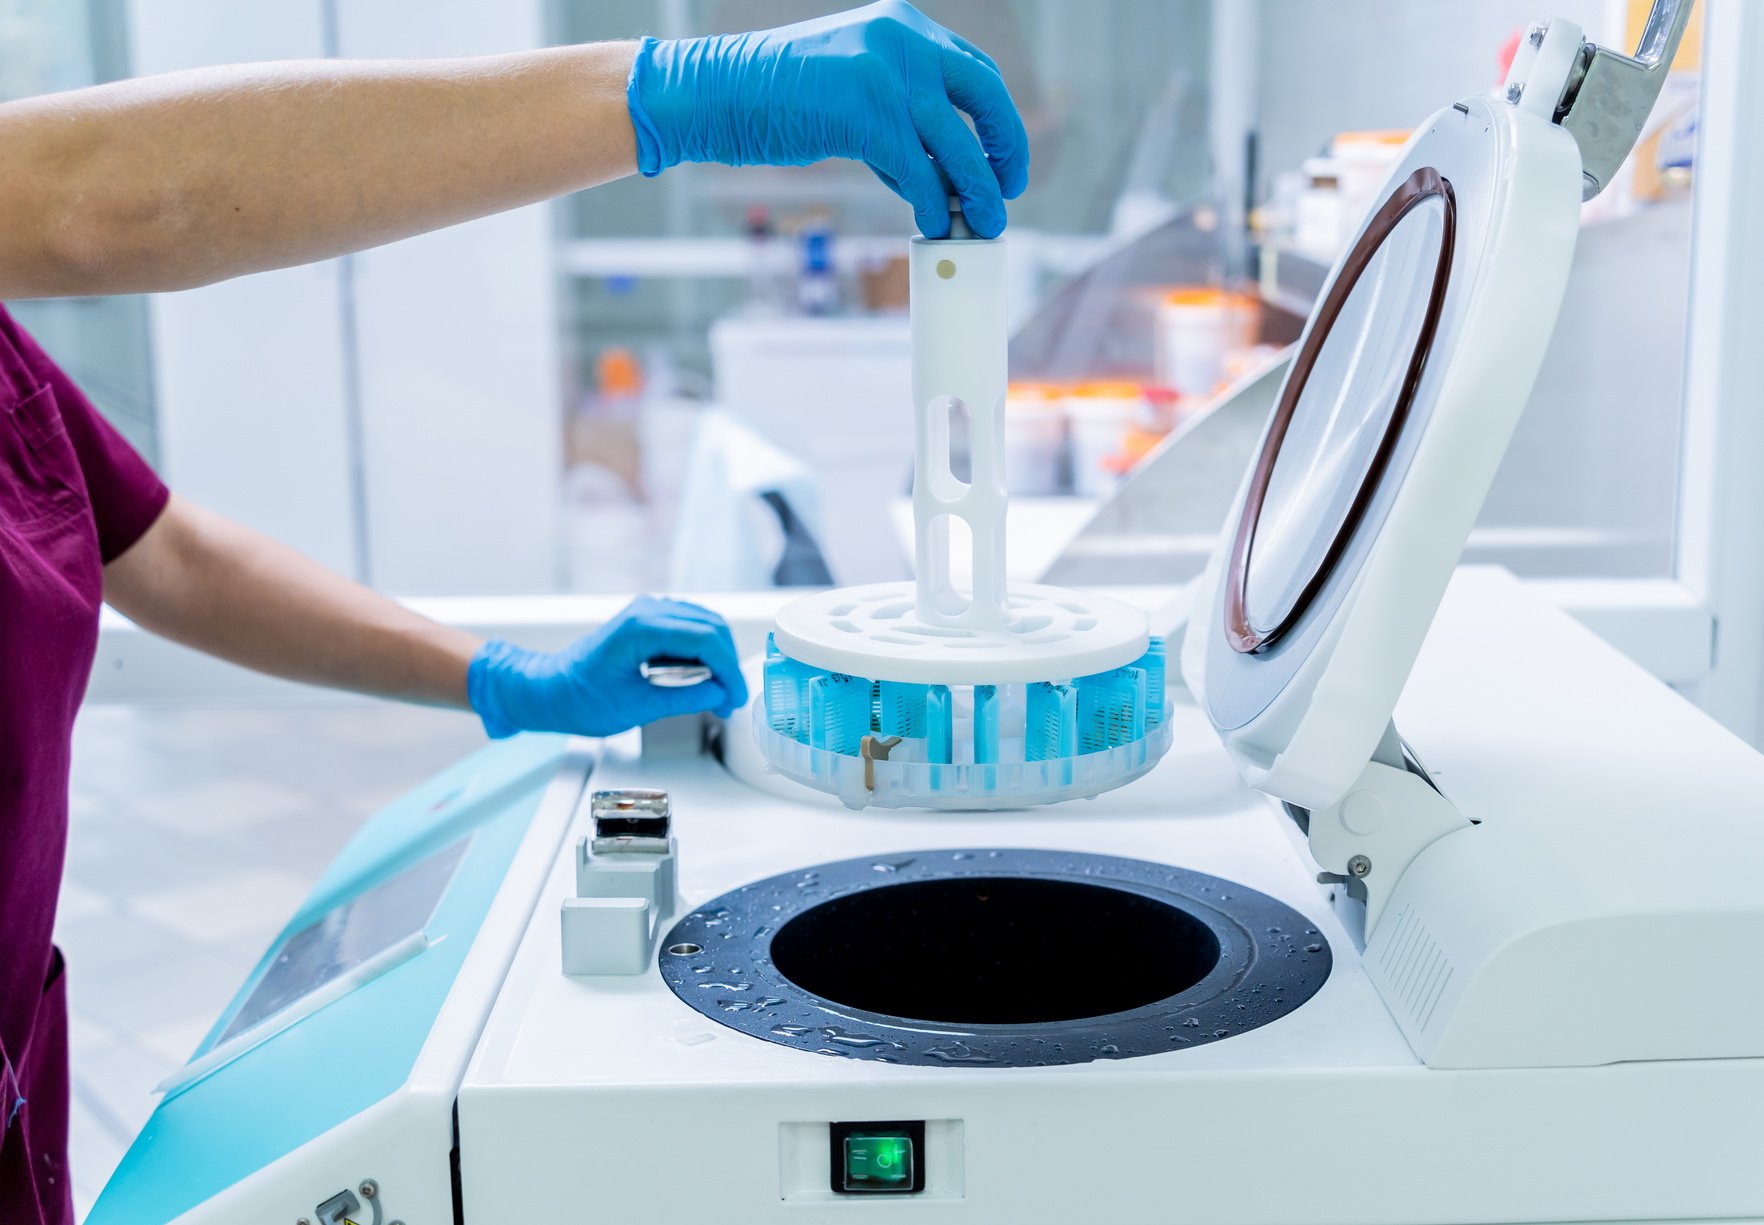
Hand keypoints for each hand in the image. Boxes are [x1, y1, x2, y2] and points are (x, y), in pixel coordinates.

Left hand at [467, 596, 749, 738]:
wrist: (550, 689)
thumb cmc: (581, 699)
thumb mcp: (637, 707)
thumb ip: (684, 699)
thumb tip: (719, 695)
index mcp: (641, 628)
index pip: (706, 639)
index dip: (729, 670)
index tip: (735, 697)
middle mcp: (647, 610)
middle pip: (711, 626)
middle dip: (728, 663)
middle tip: (730, 699)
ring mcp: (647, 611)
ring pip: (704, 623)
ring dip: (718, 655)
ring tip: (719, 692)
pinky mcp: (647, 620)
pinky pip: (689, 626)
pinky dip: (703, 649)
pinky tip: (703, 675)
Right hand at [625, 0, 1028, 237]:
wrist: (714, 92)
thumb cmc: (774, 98)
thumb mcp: (851, 89)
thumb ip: (897, 114)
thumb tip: (939, 170)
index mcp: (901, 26)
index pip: (975, 70)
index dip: (998, 117)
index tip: (1002, 155)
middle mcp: (901, 39)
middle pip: (984, 96)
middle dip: (1005, 148)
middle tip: (1008, 190)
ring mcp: (883, 73)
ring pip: (956, 141)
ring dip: (977, 190)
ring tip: (983, 222)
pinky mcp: (864, 113)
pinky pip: (918, 168)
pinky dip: (933, 201)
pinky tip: (933, 223)